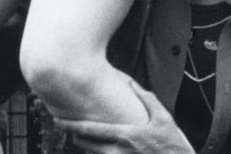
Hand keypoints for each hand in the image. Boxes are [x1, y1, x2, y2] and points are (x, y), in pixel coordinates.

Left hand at [56, 79, 194, 153]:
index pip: (90, 130)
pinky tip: (103, 147)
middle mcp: (118, 151)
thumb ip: (146, 99)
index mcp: (125, 135)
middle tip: (68, 126)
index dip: (71, 126)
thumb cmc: (172, 144)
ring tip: (83, 137)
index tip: (58, 121)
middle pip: (85, 144)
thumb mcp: (163, 118)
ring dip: (88, 146)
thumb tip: (132, 83)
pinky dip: (100, 153)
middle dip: (75, 136)